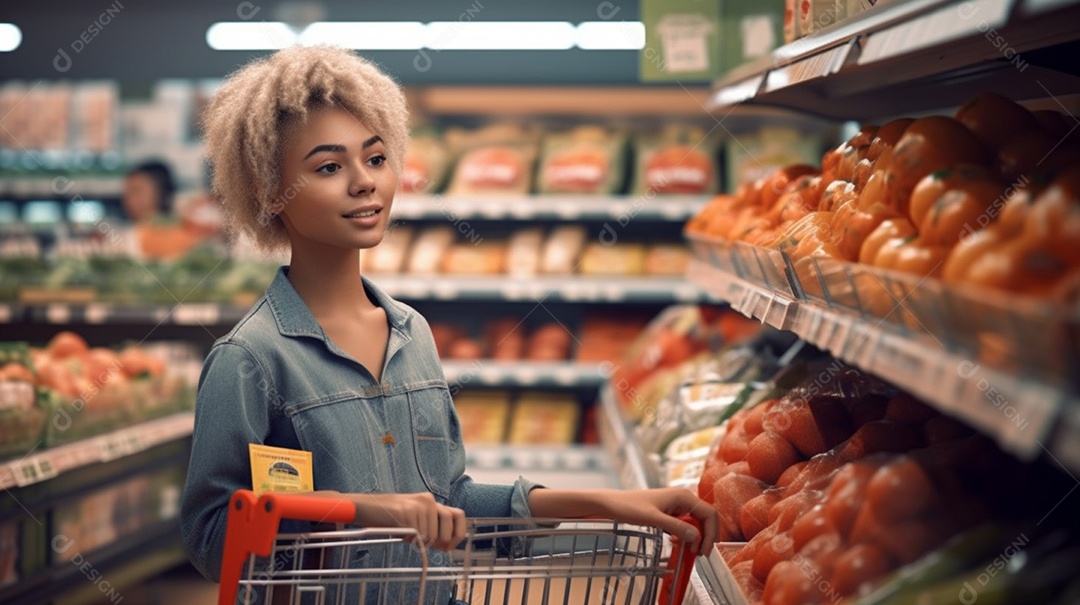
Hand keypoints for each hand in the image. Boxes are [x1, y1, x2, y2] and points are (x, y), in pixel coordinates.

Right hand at [351, 492, 465, 551]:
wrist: (363, 506)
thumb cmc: (387, 516)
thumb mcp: (413, 520)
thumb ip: (430, 527)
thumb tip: (447, 545)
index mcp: (431, 501)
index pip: (458, 515)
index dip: (458, 533)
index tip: (449, 547)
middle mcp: (427, 500)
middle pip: (448, 526)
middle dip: (440, 540)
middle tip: (425, 545)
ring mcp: (417, 505)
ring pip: (431, 534)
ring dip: (420, 541)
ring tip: (406, 535)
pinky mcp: (406, 512)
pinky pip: (416, 535)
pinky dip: (409, 539)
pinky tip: (400, 533)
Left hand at [598, 488, 718, 555]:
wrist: (613, 503)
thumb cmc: (629, 507)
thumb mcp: (653, 518)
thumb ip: (675, 527)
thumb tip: (696, 536)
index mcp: (683, 496)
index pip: (709, 513)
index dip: (711, 533)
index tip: (703, 551)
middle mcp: (683, 498)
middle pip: (705, 518)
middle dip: (705, 536)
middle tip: (698, 554)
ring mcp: (677, 505)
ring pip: (696, 522)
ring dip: (696, 537)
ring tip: (689, 551)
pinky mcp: (670, 511)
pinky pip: (685, 524)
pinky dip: (685, 534)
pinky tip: (677, 542)